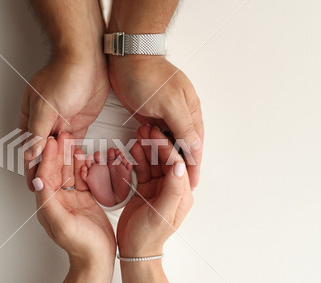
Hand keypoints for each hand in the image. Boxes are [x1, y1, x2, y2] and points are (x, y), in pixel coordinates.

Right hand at [21, 54, 109, 190]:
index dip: (30, 168)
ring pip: (58, 152)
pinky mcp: (78, 124)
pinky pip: (74, 145)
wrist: (88, 61)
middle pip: (43, 153)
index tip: (33, 186)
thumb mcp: (45, 107)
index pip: (28, 149)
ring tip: (62, 187)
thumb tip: (29, 154)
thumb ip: (38, 133)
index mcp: (31, 118)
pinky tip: (74, 170)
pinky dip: (73, 157)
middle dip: (45, 171)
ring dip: (59, 167)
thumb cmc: (63, 76)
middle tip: (49, 191)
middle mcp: (45, 123)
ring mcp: (62, 124)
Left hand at [33, 133, 115, 282]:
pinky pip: (84, 179)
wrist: (98, 259)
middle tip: (63, 135)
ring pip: (71, 172)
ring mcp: (72, 199)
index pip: (45, 175)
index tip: (51, 142)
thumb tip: (37, 180)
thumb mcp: (62, 224)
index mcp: (48, 205)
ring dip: (72, 157)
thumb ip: (48, 202)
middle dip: (59, 152)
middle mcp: (58, 200)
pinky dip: (85, 167)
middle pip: (57, 170)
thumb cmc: (81, 246)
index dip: (47, 157)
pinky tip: (87, 157)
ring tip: (74, 141)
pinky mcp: (85, 200)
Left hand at [108, 55, 203, 188]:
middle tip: (177, 185)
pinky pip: (154, 136)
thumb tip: (196, 146)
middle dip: (181, 165)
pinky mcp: (150, 114)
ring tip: (161, 174)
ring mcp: (165, 115)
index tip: (192, 185)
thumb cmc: (147, 75)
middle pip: (184, 146)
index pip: (195, 146)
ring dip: (164, 156)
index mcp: (191, 111)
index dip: (194, 167)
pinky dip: (152, 146)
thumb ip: (183, 125)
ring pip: (168, 143)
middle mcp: (181, 114)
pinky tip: (147, 154)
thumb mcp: (169, 102)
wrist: (125, 58)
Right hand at [117, 125, 192, 257]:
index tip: (157, 136)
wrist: (135, 249)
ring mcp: (158, 188)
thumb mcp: (162, 213)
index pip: (177, 164)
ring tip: (139, 134)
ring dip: (147, 148)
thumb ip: (172, 190)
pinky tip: (134, 148)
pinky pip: (143, 169)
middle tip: (147, 130)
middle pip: (165, 160)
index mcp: (182, 194)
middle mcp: (171, 189)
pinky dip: (138, 158)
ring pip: (153, 162)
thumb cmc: (149, 236)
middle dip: (157, 144)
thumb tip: (179, 166)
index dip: (167, 148)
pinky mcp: (145, 188)